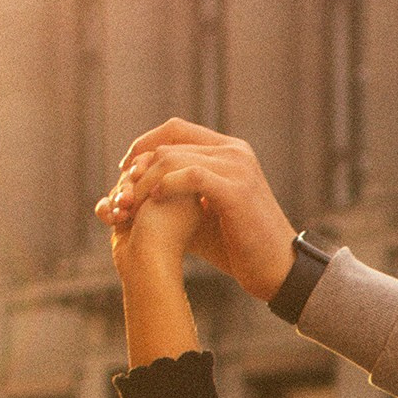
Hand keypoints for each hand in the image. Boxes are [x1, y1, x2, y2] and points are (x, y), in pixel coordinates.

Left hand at [110, 121, 297, 303]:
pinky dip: (167, 186)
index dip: (144, 144)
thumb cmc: (236, 246)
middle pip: (170, 143)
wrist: (275, 268)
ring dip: (145, 180)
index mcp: (228, 150)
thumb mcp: (199, 214)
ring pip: (175, 158)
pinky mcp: (236, 190)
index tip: (124, 170)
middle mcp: (234, 151)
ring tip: (131, 203)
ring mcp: (237, 168)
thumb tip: (132, 191)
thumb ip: (174, 195)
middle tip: (121, 194)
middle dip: (138, 167)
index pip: (175, 129)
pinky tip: (155, 201)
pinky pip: (192, 176)